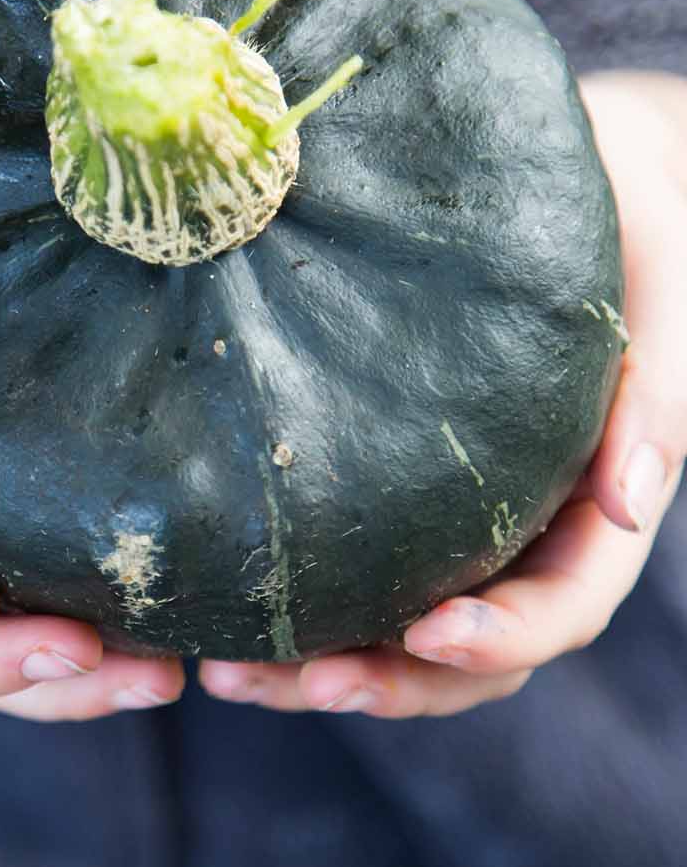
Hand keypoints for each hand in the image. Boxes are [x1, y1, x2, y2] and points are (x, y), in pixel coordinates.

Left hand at [200, 70, 686, 715]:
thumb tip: (629, 510)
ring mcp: (466, 522)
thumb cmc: (632, 232)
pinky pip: (360, 570)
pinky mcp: (404, 488)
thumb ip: (653, 403)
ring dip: (328, 668)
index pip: (562, 607)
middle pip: (469, 656)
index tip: (427, 632)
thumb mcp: (659, 303)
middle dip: (390, 682)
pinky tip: (224, 607)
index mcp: (598, 506)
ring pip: (406, 638)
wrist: (594, 183)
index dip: (501, 636)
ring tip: (228, 674)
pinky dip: (304, 605)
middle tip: (296, 681)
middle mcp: (530, 532)